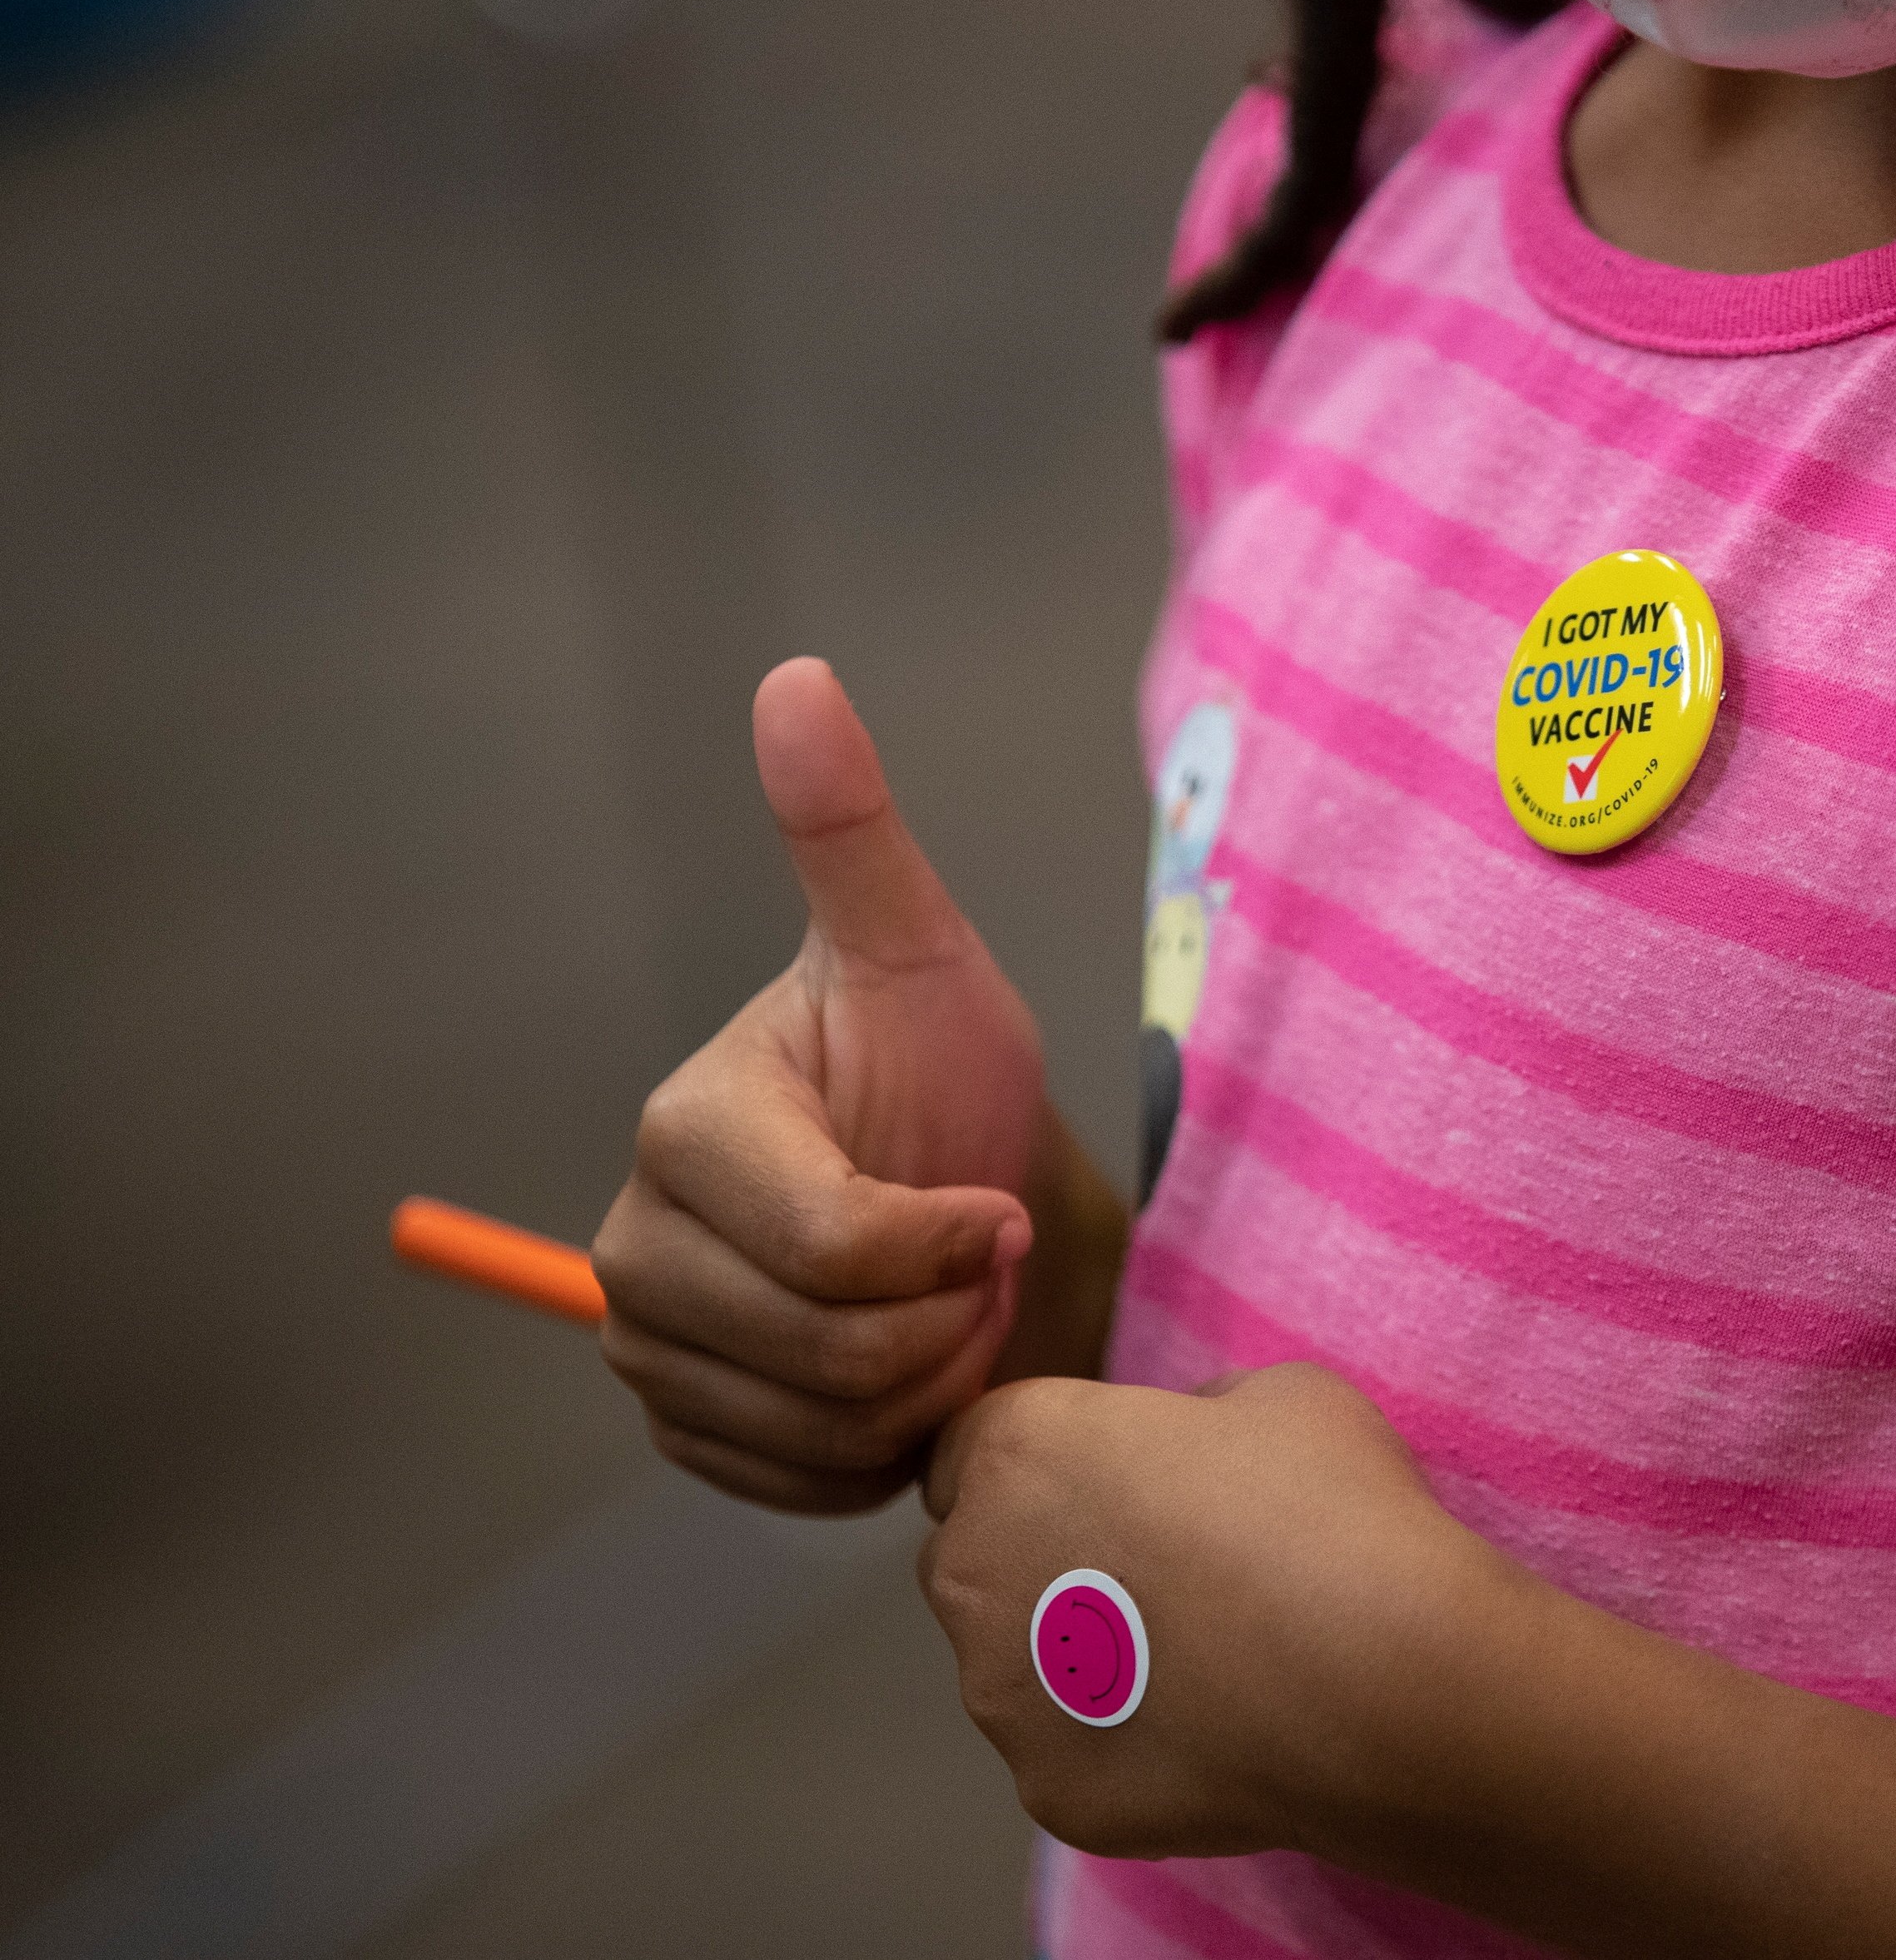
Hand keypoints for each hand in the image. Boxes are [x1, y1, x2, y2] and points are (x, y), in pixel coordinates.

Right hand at [594, 658, 1047, 1512]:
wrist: (976, 1202)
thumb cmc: (954, 1073)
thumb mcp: (924, 953)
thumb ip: (850, 833)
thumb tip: (795, 679)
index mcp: (686, 1131)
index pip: (829, 1246)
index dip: (945, 1242)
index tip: (991, 1199)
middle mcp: (637, 1247)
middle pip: (829, 1350)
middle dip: (944, 1320)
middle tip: (974, 1262)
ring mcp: (651, 1353)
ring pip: (824, 1426)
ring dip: (924, 1382)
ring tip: (942, 1310)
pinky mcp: (691, 1437)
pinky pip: (804, 1483)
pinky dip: (882, 1444)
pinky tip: (901, 1370)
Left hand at [917, 1366, 1511, 1861]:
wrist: (1379, 1679)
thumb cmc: (1327, 1511)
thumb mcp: (1277, 1396)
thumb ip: (1194, 1415)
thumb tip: (1183, 1460)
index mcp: (1019, 1451)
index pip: (969, 1447)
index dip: (1044, 1462)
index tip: (1110, 1482)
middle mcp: (974, 1571)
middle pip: (974, 1559)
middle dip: (1038, 1561)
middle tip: (1161, 1573)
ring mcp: (1004, 1696)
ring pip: (1016, 1669)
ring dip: (1079, 1660)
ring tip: (1203, 1662)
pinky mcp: (1049, 1792)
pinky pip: (1073, 1757)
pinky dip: (1124, 1746)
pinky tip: (1216, 1731)